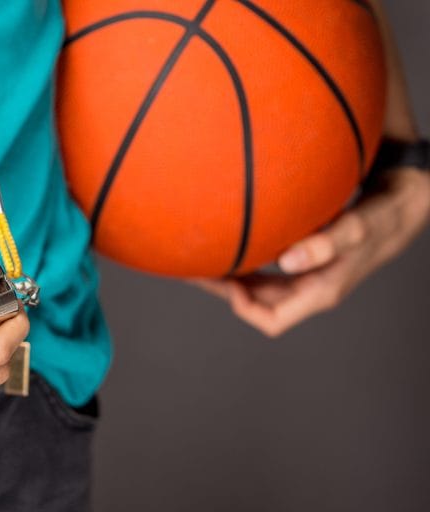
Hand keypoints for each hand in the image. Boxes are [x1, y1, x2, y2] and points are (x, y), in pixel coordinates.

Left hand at [193, 167, 429, 336]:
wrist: (402, 204)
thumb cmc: (383, 216)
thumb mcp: (359, 228)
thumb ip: (327, 243)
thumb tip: (289, 260)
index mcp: (319, 292)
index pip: (271, 320)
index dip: (242, 308)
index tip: (222, 281)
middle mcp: (308, 289)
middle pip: (255, 304)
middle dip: (223, 289)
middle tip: (192, 266)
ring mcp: (304, 277)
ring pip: (257, 287)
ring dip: (229, 276)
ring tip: (201, 256)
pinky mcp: (303, 261)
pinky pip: (265, 269)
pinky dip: (245, 260)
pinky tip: (230, 241)